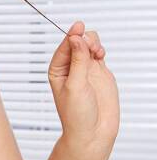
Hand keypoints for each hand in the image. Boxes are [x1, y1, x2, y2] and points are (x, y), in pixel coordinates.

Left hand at [47, 21, 119, 151]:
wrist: (93, 133)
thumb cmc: (77, 115)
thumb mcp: (75, 86)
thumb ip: (78, 62)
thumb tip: (76, 39)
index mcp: (58, 72)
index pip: (63, 48)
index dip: (70, 36)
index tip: (78, 27)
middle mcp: (71, 69)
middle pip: (76, 43)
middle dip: (83, 39)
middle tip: (91, 46)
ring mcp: (85, 69)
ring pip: (88, 45)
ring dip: (93, 43)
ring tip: (97, 51)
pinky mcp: (99, 72)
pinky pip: (98, 53)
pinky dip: (100, 49)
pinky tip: (101, 54)